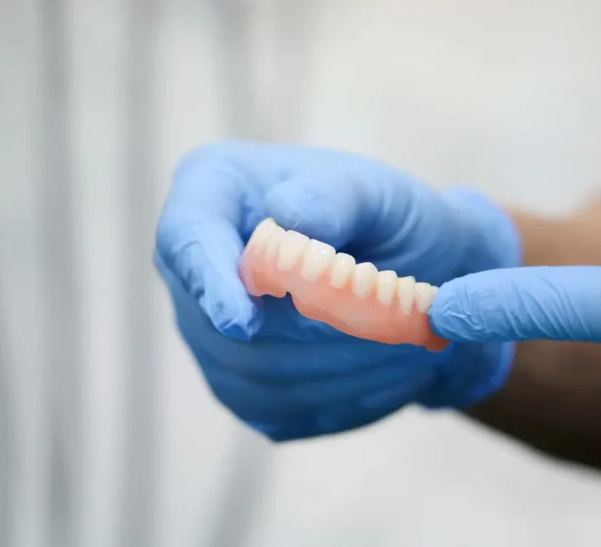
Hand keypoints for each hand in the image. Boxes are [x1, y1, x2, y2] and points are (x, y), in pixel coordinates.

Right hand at [155, 141, 519, 440]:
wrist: (415, 274)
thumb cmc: (386, 218)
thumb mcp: (377, 190)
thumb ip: (336, 196)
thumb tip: (288, 214)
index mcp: (214, 193)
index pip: (185, 239)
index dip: (208, 283)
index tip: (243, 321)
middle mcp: (196, 270)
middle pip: (226, 325)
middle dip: (314, 330)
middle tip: (394, 319)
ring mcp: (210, 335)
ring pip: (258, 376)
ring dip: (339, 369)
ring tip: (405, 341)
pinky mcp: (242, 388)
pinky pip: (280, 410)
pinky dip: (342, 399)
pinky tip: (387, 371)